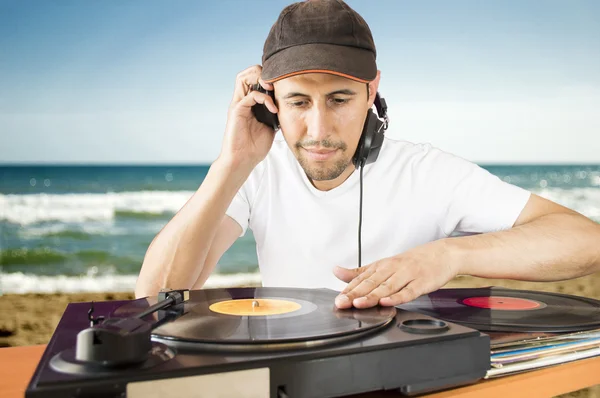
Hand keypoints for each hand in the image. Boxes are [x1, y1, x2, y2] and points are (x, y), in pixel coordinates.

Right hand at [220, 65, 278, 168]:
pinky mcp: (236, 110)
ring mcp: (238, 104)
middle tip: (276, 85)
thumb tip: (287, 106)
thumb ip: (274, 113)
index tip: (282, 85)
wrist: (243, 160)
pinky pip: (250, 95)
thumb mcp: (270, 126)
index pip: (255, 79)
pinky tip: (273, 109)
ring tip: (272, 90)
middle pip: (248, 73)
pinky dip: (264, 99)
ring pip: (243, 78)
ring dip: (260, 79)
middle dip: (263, 73)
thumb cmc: (255, 147)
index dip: (268, 77)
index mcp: (249, 103)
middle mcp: (242, 100)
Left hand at [332, 240, 456, 308]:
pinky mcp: (421, 283)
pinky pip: (408, 291)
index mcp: (382, 266)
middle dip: (355, 294)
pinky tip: (387, 302)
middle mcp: (392, 269)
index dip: (348, 290)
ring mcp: (407, 275)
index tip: (337, 300)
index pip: (361, 279)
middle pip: (371, 283)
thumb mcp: (384, 264)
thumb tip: (336, 271)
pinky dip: (397, 297)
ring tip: (358, 304)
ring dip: (372, 296)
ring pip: (387, 287)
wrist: (443, 254)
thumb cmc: (412, 262)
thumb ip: (360, 272)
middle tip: (341, 303)